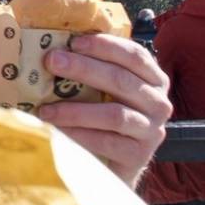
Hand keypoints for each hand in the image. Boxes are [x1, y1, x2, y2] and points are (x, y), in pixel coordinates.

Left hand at [39, 33, 171, 186]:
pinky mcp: (139, 155)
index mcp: (153, 78)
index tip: (74, 41)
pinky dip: (79, 134)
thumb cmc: (106, 116)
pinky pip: (106, 141)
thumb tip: (55, 47)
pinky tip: (57, 129)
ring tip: (46, 108)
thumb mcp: (105, 89)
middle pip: (121, 80)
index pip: (134, 55)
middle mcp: (158, 103)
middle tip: (52, 62)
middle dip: (83, 68)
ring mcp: (151, 130)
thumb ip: (93, 68)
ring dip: (75, 109)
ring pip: (114, 114)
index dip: (105, 45)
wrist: (115, 162)